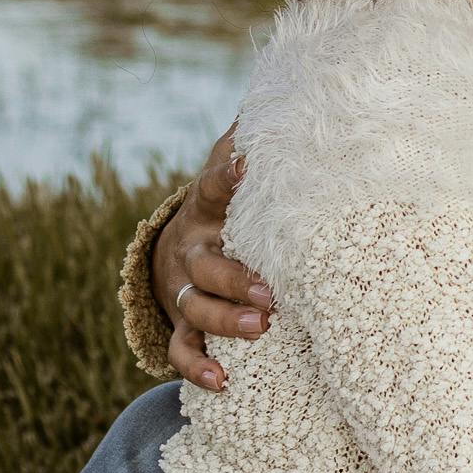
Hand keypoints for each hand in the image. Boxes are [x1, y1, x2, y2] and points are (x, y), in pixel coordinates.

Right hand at [151, 127, 268, 391]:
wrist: (180, 244)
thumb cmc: (228, 204)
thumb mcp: (237, 169)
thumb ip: (255, 140)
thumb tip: (293, 91)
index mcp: (209, 207)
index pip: (214, 187)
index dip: (228, 176)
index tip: (249, 164)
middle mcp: (194, 249)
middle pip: (206, 266)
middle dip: (235, 279)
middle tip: (269, 292)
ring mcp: (185, 290)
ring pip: (197, 308)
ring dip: (226, 321)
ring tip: (260, 330)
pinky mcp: (184, 322)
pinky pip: (182, 349)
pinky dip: (197, 367)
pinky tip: (222, 382)